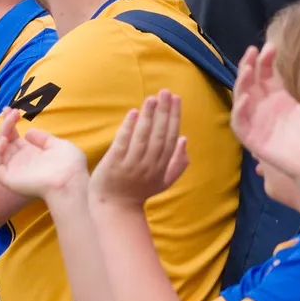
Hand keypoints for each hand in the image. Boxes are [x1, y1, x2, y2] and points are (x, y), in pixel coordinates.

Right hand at [0, 112, 90, 201]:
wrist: (71, 182)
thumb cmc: (70, 166)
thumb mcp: (58, 145)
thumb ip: (43, 138)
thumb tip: (28, 132)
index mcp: (31, 154)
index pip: (14, 136)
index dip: (10, 123)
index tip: (11, 110)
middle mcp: (20, 162)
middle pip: (4, 140)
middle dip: (4, 124)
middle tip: (10, 111)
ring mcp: (13, 171)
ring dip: (1, 133)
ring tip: (10, 122)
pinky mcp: (8, 179)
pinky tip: (4, 140)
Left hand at [87, 90, 189, 205]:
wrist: (115, 208)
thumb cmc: (139, 192)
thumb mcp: (163, 182)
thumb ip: (177, 163)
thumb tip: (185, 139)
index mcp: (161, 167)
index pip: (170, 138)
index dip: (174, 117)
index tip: (176, 99)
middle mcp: (148, 165)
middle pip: (159, 135)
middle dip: (164, 112)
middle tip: (166, 92)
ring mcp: (131, 164)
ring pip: (143, 136)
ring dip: (148, 116)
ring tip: (152, 98)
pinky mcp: (114, 163)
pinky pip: (123, 142)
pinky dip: (129, 127)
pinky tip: (133, 113)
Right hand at [228, 43, 299, 185]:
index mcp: (282, 101)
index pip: (266, 75)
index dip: (265, 60)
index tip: (271, 46)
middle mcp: (267, 111)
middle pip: (250, 83)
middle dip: (249, 65)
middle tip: (254, 51)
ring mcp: (259, 125)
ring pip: (241, 99)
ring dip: (241, 82)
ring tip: (247, 69)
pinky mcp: (254, 140)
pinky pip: (240, 123)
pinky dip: (240, 110)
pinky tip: (247, 98)